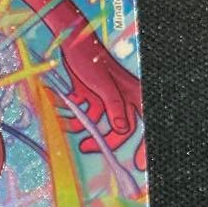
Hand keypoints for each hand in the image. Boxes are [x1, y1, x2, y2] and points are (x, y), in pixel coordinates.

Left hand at [60, 32, 145, 170]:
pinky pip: (88, 116)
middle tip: (88, 147)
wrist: (70, 43)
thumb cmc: (90, 58)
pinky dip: (75, 119)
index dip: (144, 146)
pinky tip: (64, 115)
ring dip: (86, 130)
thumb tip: (123, 128)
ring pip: (102, 124)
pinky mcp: (92, 98)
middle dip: (106, 142)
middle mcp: (122, 99)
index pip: (143, 125)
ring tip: (72, 132)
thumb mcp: (103, 83)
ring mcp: (107, 99)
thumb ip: (114, 105)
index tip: (138, 164)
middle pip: (121, 130)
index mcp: (131, 94)